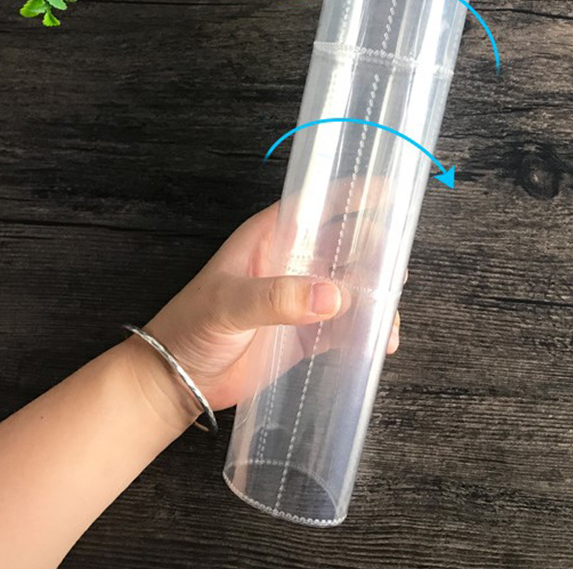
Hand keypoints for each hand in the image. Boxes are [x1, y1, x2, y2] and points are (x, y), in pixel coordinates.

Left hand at [142, 202, 400, 413]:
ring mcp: (303, 298)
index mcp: (273, 237)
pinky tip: (380, 343)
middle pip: (348, 243)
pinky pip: (349, 326)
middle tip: (395, 270)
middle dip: (377, 251)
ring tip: (389, 315)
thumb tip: (334, 296)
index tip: (390, 191)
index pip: (319, 204)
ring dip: (377, 296)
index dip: (354, 194)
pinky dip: (369, 332)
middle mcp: (294, 262)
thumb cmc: (190, 327)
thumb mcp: (228, 303)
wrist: (178, 380)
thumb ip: (277, 297)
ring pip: (354, 286)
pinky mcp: (308, 333)